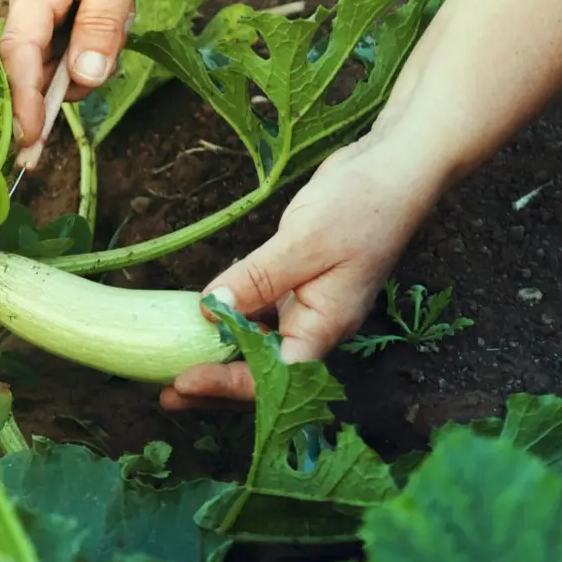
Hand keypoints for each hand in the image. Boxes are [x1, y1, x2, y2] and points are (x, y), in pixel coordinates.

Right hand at [0, 0, 164, 146]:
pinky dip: (89, 43)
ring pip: (52, 57)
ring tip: (121, 12)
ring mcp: (37, 0)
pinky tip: (114, 11)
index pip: (20, 54)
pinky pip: (63, 41)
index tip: (30, 142)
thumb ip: (102, 25)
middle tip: (103, 68)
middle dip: (57, 90)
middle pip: (31, 63)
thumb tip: (84, 80)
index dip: (23, 102)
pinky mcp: (52, 3)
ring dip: (86, 58)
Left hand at [159, 130, 449, 409]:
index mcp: (326, 326)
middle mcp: (316, 324)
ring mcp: (307, 304)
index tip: (182, 382)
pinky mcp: (297, 282)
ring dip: (218, 356)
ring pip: (258, 345)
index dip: (227, 385)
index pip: (274, 377)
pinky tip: (201, 317)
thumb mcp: (304, 242)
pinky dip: (230, 320)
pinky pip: (259, 312)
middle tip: (167, 393)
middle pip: (263, 373)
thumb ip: (257, 279)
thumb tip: (211, 311)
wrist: (394, 168)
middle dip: (216, 387)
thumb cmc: (363, 205)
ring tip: (173, 364)